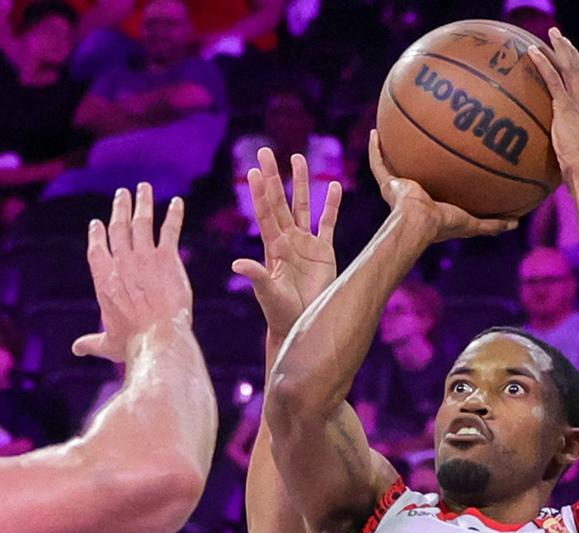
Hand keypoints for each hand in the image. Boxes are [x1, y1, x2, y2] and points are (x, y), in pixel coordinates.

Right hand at [72, 182, 191, 362]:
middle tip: (123, 193)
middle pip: (119, 228)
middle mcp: (121, 262)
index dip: (98, 234)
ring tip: (144, 188)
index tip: (98, 223)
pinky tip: (178, 203)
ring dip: (143, 202)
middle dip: (120, 208)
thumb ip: (93, 342)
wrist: (159, 338)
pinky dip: (175, 215)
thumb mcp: (108, 343)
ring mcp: (144, 257)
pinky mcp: (168, 259)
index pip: (97, 249)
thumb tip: (78, 349)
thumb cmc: (133, 344)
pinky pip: (171, 230)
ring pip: (142, 222)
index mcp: (104, 279)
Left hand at [232, 148, 341, 344]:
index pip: (265, 214)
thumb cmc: (281, 314)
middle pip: (280, 202)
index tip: (254, 171)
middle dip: (274, 177)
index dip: (260, 193)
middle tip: (265, 153)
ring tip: (298, 158)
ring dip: (301, 183)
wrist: (302, 325)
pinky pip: (328, 224)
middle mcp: (288, 241)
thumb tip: (236, 264)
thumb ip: (256, 277)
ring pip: (303, 206)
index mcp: (273, 248)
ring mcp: (306, 245)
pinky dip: (332, 205)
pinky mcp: (324, 252)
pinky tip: (334, 186)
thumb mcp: (267, 295)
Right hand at [368, 130, 516, 242]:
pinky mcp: (387, 184)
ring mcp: (398, 190)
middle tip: (421, 142)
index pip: (436, 190)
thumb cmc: (444, 224)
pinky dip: (374, 149)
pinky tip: (375, 132)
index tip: (444, 167)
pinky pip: (377, 163)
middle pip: (413, 174)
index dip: (440, 181)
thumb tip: (516, 223)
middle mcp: (413, 196)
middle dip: (415, 160)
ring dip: (391, 150)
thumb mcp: (475, 223)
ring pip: (392, 166)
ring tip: (393, 129)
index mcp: (432, 205)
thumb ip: (493, 223)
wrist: (419, 222)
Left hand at [528, 29, 578, 186]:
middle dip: (572, 52)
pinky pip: (553, 79)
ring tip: (551, 34)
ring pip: (570, 67)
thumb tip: (574, 158)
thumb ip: (577, 153)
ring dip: (560, 48)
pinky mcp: (566, 106)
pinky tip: (533, 52)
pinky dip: (543, 63)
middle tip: (562, 38)